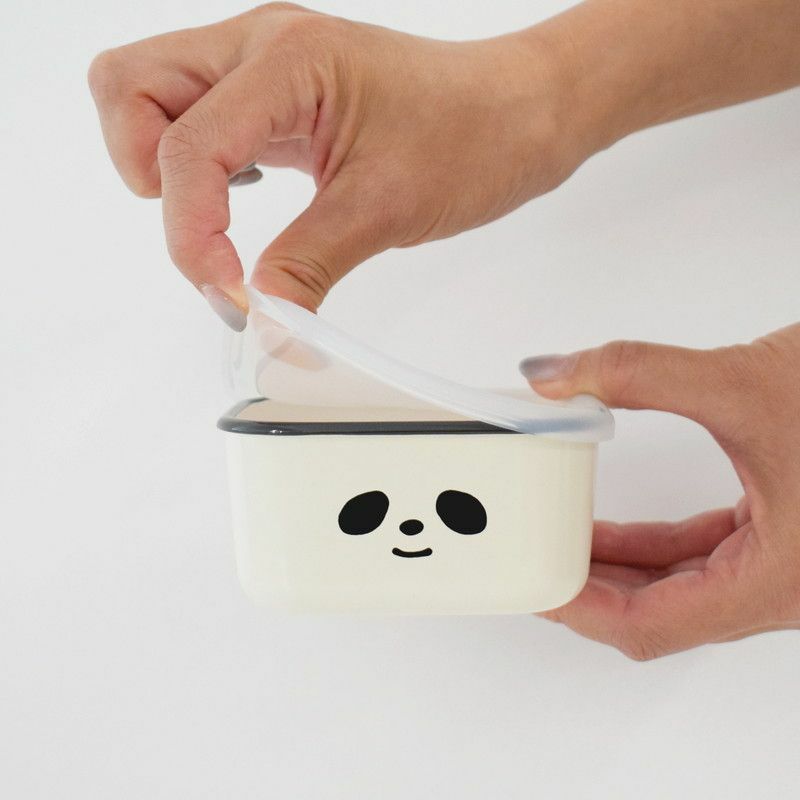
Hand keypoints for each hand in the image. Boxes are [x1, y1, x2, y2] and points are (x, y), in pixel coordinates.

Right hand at [88, 3, 581, 323]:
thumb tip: (256, 320)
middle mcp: (259, 49)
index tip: (229, 295)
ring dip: (164, 169)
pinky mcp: (278, 96)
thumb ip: (305, 266)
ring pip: (152, 99)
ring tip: (222, 221)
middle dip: (143, 175)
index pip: (185, 148)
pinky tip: (244, 197)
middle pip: (128, 89)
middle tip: (207, 240)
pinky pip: (200, 118)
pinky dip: (199, 167)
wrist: (520, 114)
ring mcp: (264, 68)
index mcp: (285, 62)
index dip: (190, 234)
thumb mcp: (383, 210)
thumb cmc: (472, 137)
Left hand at [520, 325, 799, 659]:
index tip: (534, 584)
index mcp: (779, 581)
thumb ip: (638, 373)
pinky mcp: (780, 537)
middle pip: (657, 613)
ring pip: (678, 588)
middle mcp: (781, 587)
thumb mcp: (744, 382)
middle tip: (532, 564)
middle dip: (588, 589)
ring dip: (615, 568)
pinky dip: (650, 547)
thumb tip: (557, 374)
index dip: (581, 609)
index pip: (652, 624)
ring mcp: (781, 567)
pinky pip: (700, 557)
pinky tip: (614, 527)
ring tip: (559, 542)